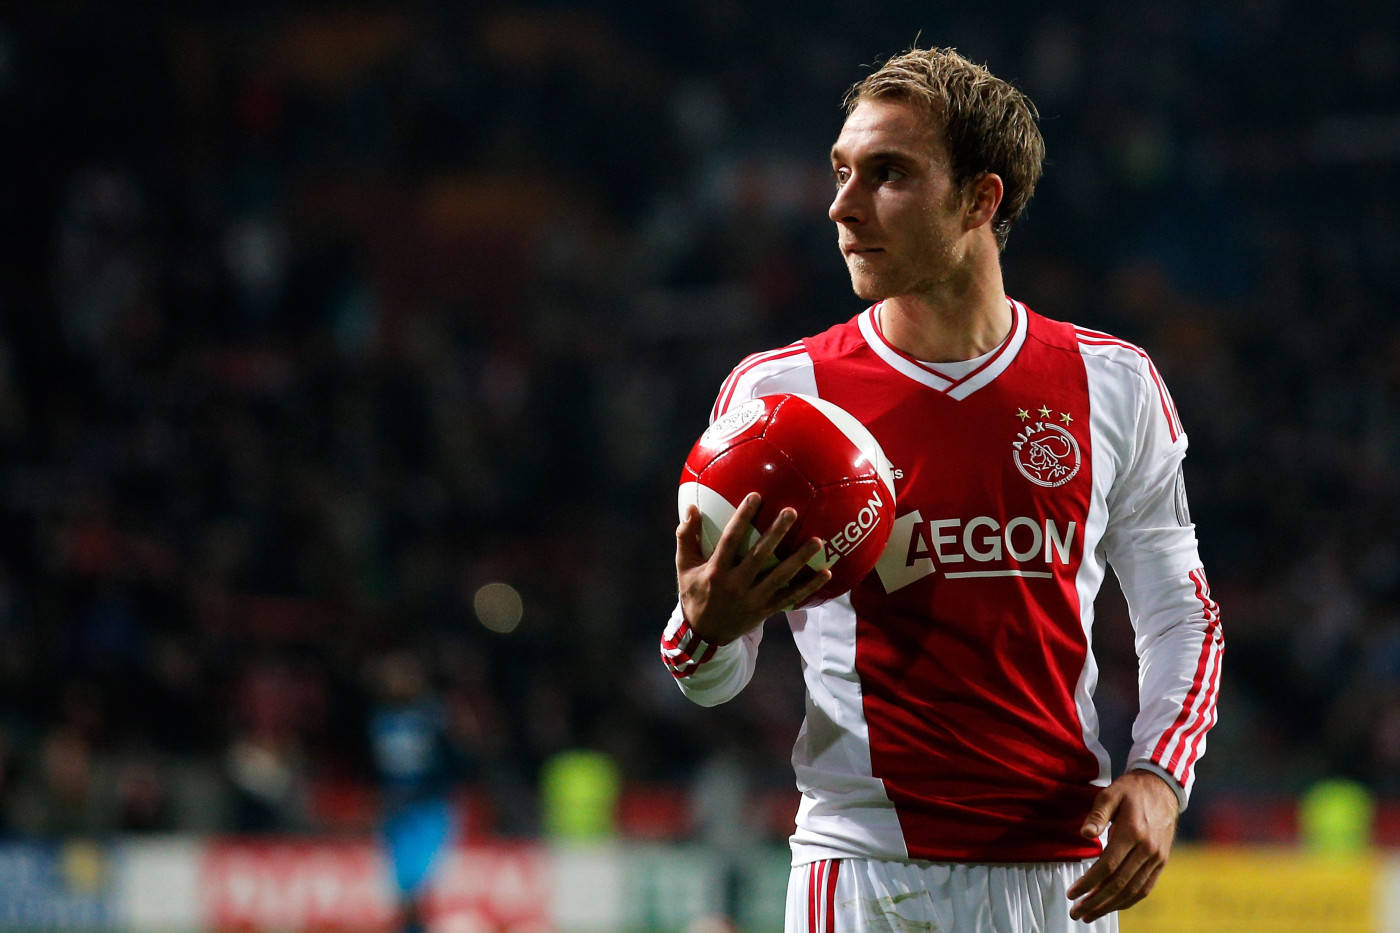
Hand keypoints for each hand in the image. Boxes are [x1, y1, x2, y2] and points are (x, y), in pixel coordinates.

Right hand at [675, 493, 830, 644]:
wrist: (704, 635)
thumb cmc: (694, 593)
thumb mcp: (684, 567)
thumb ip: (686, 537)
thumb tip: (691, 506)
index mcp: (715, 571)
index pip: (730, 540)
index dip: (742, 517)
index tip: (755, 496)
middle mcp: (735, 585)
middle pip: (760, 556)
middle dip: (776, 533)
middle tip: (791, 511)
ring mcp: (752, 600)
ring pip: (780, 577)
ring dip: (800, 559)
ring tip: (818, 541)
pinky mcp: (765, 611)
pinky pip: (790, 598)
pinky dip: (809, 587)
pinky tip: (826, 573)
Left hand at [1067, 770, 1179, 922]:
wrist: (1163, 789)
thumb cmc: (1131, 791)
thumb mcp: (1110, 793)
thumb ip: (1097, 814)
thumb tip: (1084, 835)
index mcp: (1132, 832)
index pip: (1108, 866)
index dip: (1089, 883)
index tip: (1072, 893)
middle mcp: (1147, 849)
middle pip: (1119, 883)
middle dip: (1096, 901)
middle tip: (1076, 912)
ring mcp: (1157, 857)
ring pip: (1132, 890)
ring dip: (1110, 906)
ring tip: (1089, 914)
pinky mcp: (1162, 862)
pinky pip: (1145, 887)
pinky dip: (1128, 900)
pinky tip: (1112, 905)